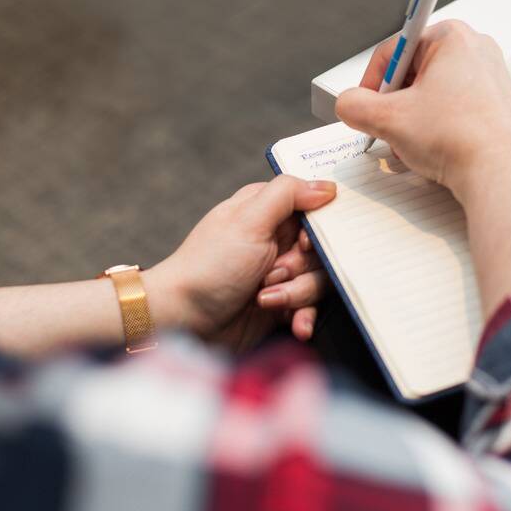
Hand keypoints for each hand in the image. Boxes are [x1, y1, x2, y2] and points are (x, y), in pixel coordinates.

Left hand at [155, 175, 335, 348]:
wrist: (184, 321)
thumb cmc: (208, 267)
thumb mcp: (248, 222)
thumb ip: (288, 195)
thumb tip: (326, 186)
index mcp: (267, 210)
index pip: (314, 209)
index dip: (316, 230)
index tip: (303, 244)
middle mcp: (275, 239)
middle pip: (321, 248)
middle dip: (302, 267)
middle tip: (272, 273)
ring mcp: (279, 273)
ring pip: (318, 279)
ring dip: (297, 293)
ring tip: (265, 299)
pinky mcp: (281, 303)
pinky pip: (310, 307)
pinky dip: (303, 316)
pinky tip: (293, 324)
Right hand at [337, 21, 510, 312]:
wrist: (502, 174)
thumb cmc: (458, 138)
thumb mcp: (388, 119)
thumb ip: (355, 105)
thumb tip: (348, 104)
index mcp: (451, 37)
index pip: (393, 51)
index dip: (370, 82)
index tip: (363, 107)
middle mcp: (475, 50)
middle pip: (413, 73)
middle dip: (395, 105)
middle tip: (388, 130)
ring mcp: (490, 78)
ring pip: (433, 95)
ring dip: (413, 121)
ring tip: (413, 147)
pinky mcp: (498, 105)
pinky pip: (454, 110)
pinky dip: (437, 128)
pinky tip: (434, 153)